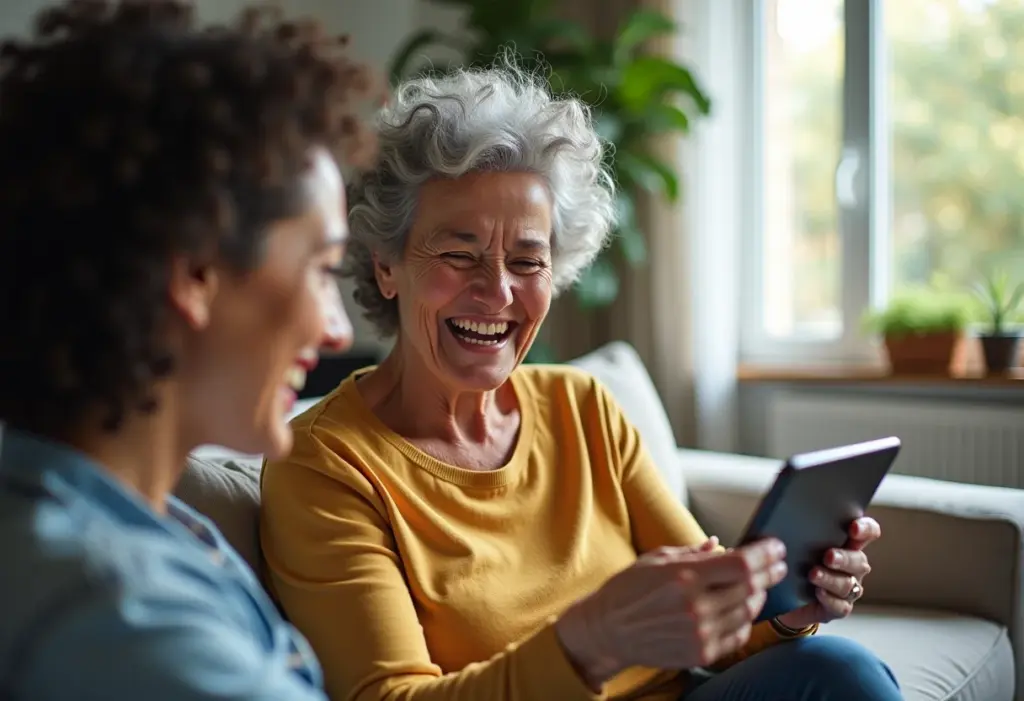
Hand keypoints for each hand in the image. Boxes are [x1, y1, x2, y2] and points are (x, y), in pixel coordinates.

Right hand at [555, 537, 787, 688]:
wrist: (608, 630)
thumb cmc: (628, 590)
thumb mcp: (656, 559)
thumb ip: (692, 552)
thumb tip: (719, 544)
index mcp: (684, 577)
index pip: (741, 565)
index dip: (765, 555)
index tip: (775, 548)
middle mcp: (695, 606)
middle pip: (751, 588)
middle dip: (769, 573)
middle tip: (776, 565)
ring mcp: (700, 633)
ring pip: (748, 612)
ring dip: (758, 596)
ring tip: (757, 586)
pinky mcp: (700, 653)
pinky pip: (738, 635)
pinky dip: (745, 620)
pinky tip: (741, 609)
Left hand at [776, 516, 880, 630]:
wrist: (783, 595)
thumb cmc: (792, 559)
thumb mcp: (793, 540)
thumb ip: (797, 526)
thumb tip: (783, 511)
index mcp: (846, 542)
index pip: (867, 531)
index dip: (865, 529)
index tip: (853, 527)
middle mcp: (852, 565)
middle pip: (859, 559)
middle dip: (844, 557)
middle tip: (828, 556)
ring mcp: (848, 587)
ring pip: (848, 583)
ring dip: (831, 579)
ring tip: (813, 574)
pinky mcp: (838, 608)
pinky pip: (840, 606)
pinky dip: (829, 599)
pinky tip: (817, 593)